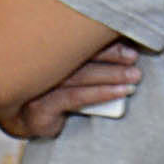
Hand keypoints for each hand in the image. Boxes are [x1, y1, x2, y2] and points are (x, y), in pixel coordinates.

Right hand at [11, 40, 145, 139]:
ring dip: (111, 75)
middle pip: (78, 55)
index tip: (127, 43)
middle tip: (134, 59)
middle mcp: (39, 64)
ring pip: (79, 76)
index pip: (76, 39)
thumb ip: (88, 58)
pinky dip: (101, 93)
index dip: (103, 40)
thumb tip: (124, 49)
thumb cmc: (57, 93)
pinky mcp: (39, 108)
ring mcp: (37, 86)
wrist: (30, 124)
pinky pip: (75, 97)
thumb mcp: (72, 71)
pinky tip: (120, 92)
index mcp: (46, 49)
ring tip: (133, 78)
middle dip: (110, 56)